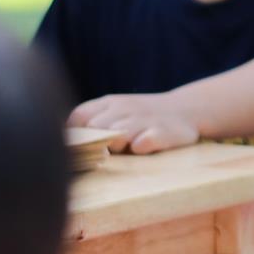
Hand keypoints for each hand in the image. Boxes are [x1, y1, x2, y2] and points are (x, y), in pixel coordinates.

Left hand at [69, 94, 199, 153]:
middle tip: (108, 150)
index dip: (76, 133)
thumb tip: (65, 144)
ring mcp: (144, 120)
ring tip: (127, 148)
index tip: (80, 145)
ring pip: (117, 135)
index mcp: (108, 103)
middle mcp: (124, 108)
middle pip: (96, 128)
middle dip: (98, 141)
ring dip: (117, 146)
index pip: (79, 117)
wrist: (187, 110)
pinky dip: (139, 148)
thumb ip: (92, 122)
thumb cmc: (143, 117)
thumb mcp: (116, 111)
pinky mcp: (163, 133)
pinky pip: (142, 144)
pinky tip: (144, 149)